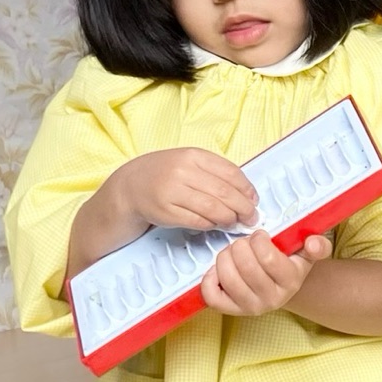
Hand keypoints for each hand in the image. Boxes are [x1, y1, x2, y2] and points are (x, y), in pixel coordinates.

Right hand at [109, 147, 258, 231]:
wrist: (126, 188)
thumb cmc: (163, 177)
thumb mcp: (187, 165)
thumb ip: (213, 174)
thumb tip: (247, 195)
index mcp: (192, 155)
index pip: (231, 173)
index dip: (247, 189)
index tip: (254, 200)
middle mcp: (181, 171)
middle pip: (225, 192)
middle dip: (244, 208)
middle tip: (251, 218)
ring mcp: (171, 191)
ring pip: (214, 209)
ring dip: (230, 219)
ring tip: (235, 223)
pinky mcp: (164, 211)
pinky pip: (198, 221)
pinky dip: (212, 225)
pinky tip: (215, 225)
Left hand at [202, 233, 331, 316]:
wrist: (281, 288)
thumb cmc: (290, 264)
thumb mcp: (307, 253)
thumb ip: (318, 245)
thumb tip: (313, 243)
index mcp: (291, 282)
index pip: (268, 258)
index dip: (258, 240)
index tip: (260, 236)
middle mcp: (272, 299)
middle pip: (245, 266)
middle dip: (239, 246)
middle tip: (244, 243)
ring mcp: (251, 307)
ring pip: (227, 277)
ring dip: (224, 257)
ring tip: (232, 253)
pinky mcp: (231, 311)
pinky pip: (212, 296)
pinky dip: (209, 279)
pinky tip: (219, 269)